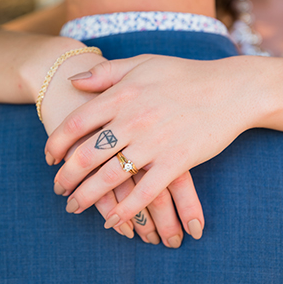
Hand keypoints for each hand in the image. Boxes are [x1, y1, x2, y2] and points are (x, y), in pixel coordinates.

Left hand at [47, 55, 250, 235]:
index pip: (76, 124)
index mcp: (121, 95)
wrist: (232, 89)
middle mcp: (133, 120)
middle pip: (86, 154)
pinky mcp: (176, 162)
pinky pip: (144, 193)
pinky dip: (124, 210)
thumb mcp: (142, 63)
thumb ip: (105, 73)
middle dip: (66, 177)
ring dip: (86, 197)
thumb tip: (72, 81)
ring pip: (109, 177)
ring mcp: (154, 143)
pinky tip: (110, 220)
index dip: (57, 144)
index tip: (50, 158)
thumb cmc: (186, 74)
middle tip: (58, 189)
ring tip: (74, 206)